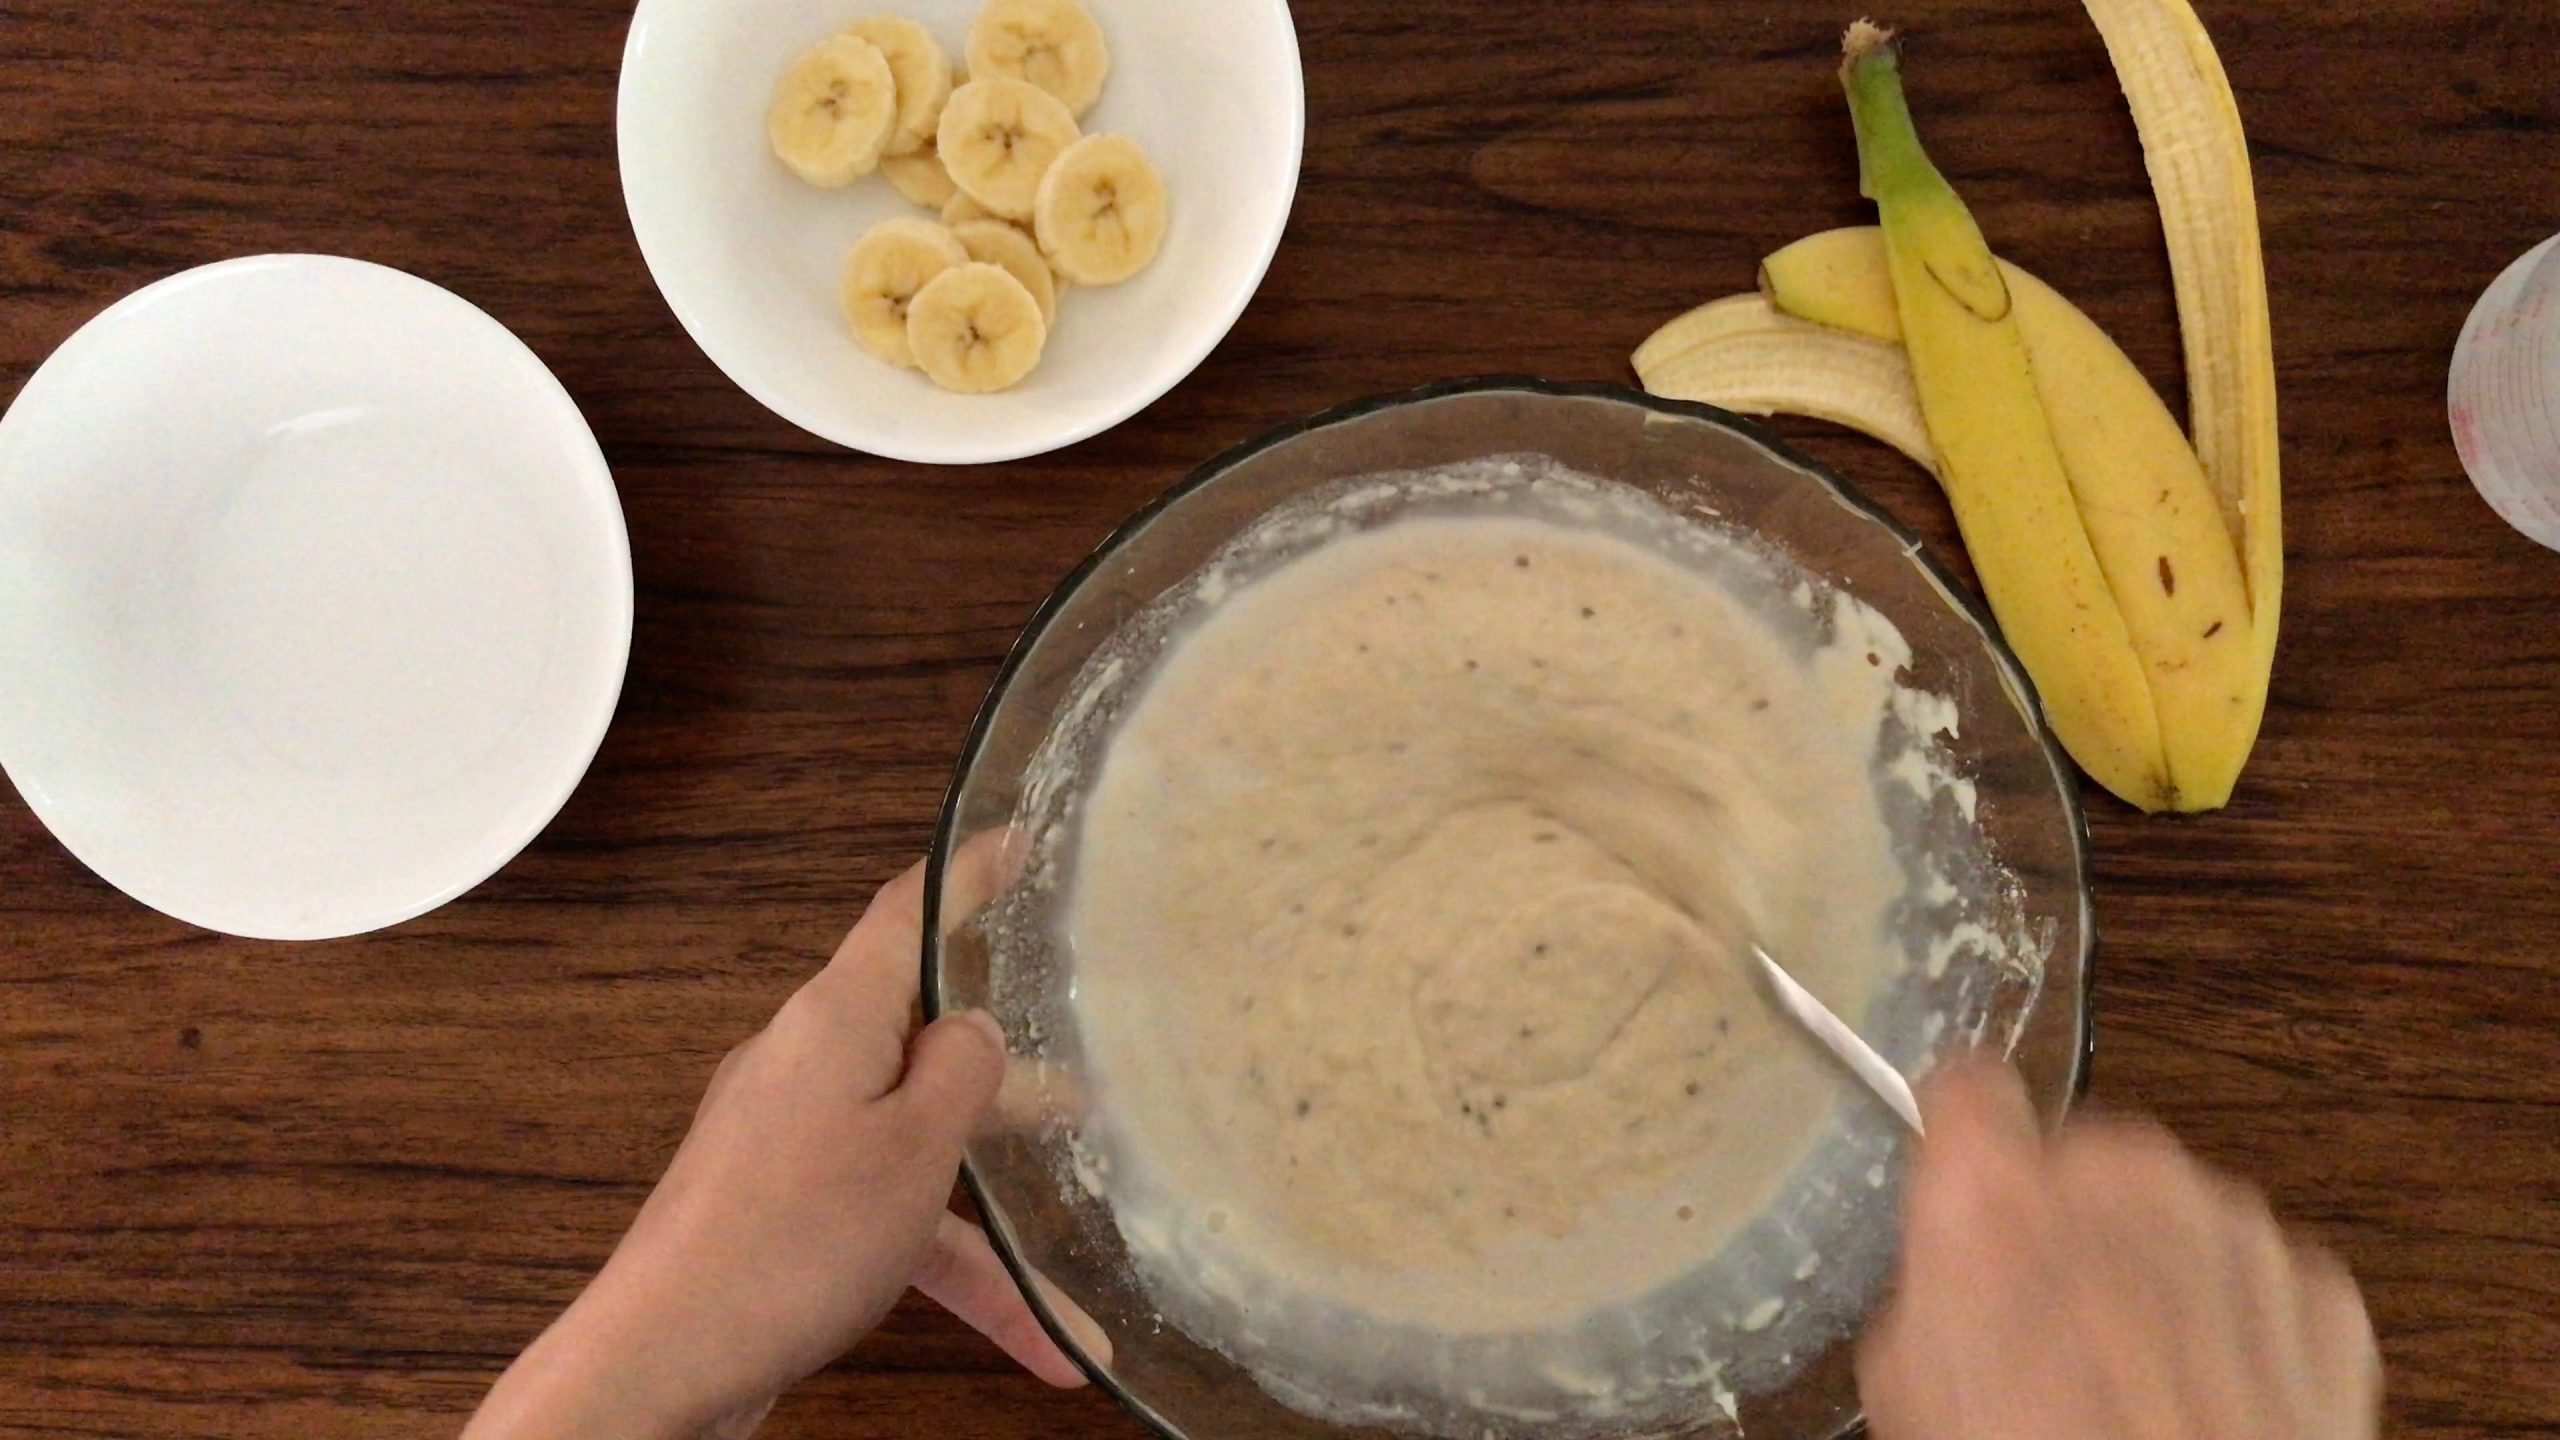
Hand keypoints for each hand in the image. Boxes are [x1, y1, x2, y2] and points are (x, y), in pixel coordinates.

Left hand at [465, 840, 1097, 1439]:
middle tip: (1082, 1077)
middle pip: (920, 1032)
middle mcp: (805, 1061)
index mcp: (835, 1018)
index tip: (1016, 841)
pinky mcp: (778, 1208)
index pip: (909, 911)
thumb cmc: (791, 1242)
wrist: (663, 1362)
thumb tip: (975, 1029)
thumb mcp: (915, 1146)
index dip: (968, 872)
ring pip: (913, 1143)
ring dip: (991, 1202)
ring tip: (1074, 1248)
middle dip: (1002, 1067)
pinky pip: (884, 1213)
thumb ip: (962, 1072)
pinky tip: (1030, 1337)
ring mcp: (786, 1137)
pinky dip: (948, 1262)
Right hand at [1858, 1060, 2381, 1439]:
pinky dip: (2241, 1328)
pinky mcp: (2320, 1290)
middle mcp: (2121, 1176)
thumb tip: (1950, 1279)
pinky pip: (2263, 1280)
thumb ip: (1931, 1289)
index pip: (1964, 1086)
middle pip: (2084, 1154)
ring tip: (2136, 1382)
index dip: (1964, 1135)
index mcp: (1994, 1190)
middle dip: (2072, 1223)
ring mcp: (2234, 1226)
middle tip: (2053, 1322)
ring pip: (2179, 1216)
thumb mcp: (1907, 1382)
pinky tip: (2205, 1402)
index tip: (1966, 1167)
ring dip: (2159, 1273)